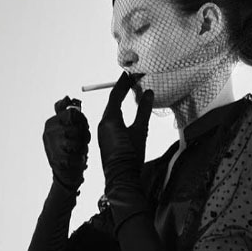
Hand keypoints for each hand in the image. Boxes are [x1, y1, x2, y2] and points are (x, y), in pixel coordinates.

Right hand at [43, 96, 90, 190]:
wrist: (67, 174)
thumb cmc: (73, 148)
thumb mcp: (72, 127)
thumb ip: (69, 111)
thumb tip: (68, 97)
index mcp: (52, 122)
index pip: (72, 113)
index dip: (82, 121)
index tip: (81, 127)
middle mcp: (48, 132)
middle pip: (76, 126)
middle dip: (83, 134)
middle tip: (82, 141)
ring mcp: (51, 146)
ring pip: (77, 141)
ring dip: (82, 147)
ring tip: (78, 151)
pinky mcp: (56, 160)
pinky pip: (77, 156)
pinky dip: (80, 160)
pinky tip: (76, 161)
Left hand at [97, 72, 153, 188]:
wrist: (121, 177)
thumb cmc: (131, 155)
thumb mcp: (140, 131)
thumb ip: (144, 111)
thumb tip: (148, 92)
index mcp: (110, 119)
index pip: (116, 95)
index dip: (124, 83)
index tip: (131, 73)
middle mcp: (103, 123)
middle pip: (112, 102)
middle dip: (122, 90)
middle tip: (132, 80)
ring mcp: (103, 132)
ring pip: (111, 111)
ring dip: (120, 101)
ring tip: (130, 92)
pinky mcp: (106, 139)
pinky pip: (111, 120)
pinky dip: (119, 112)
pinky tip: (125, 112)